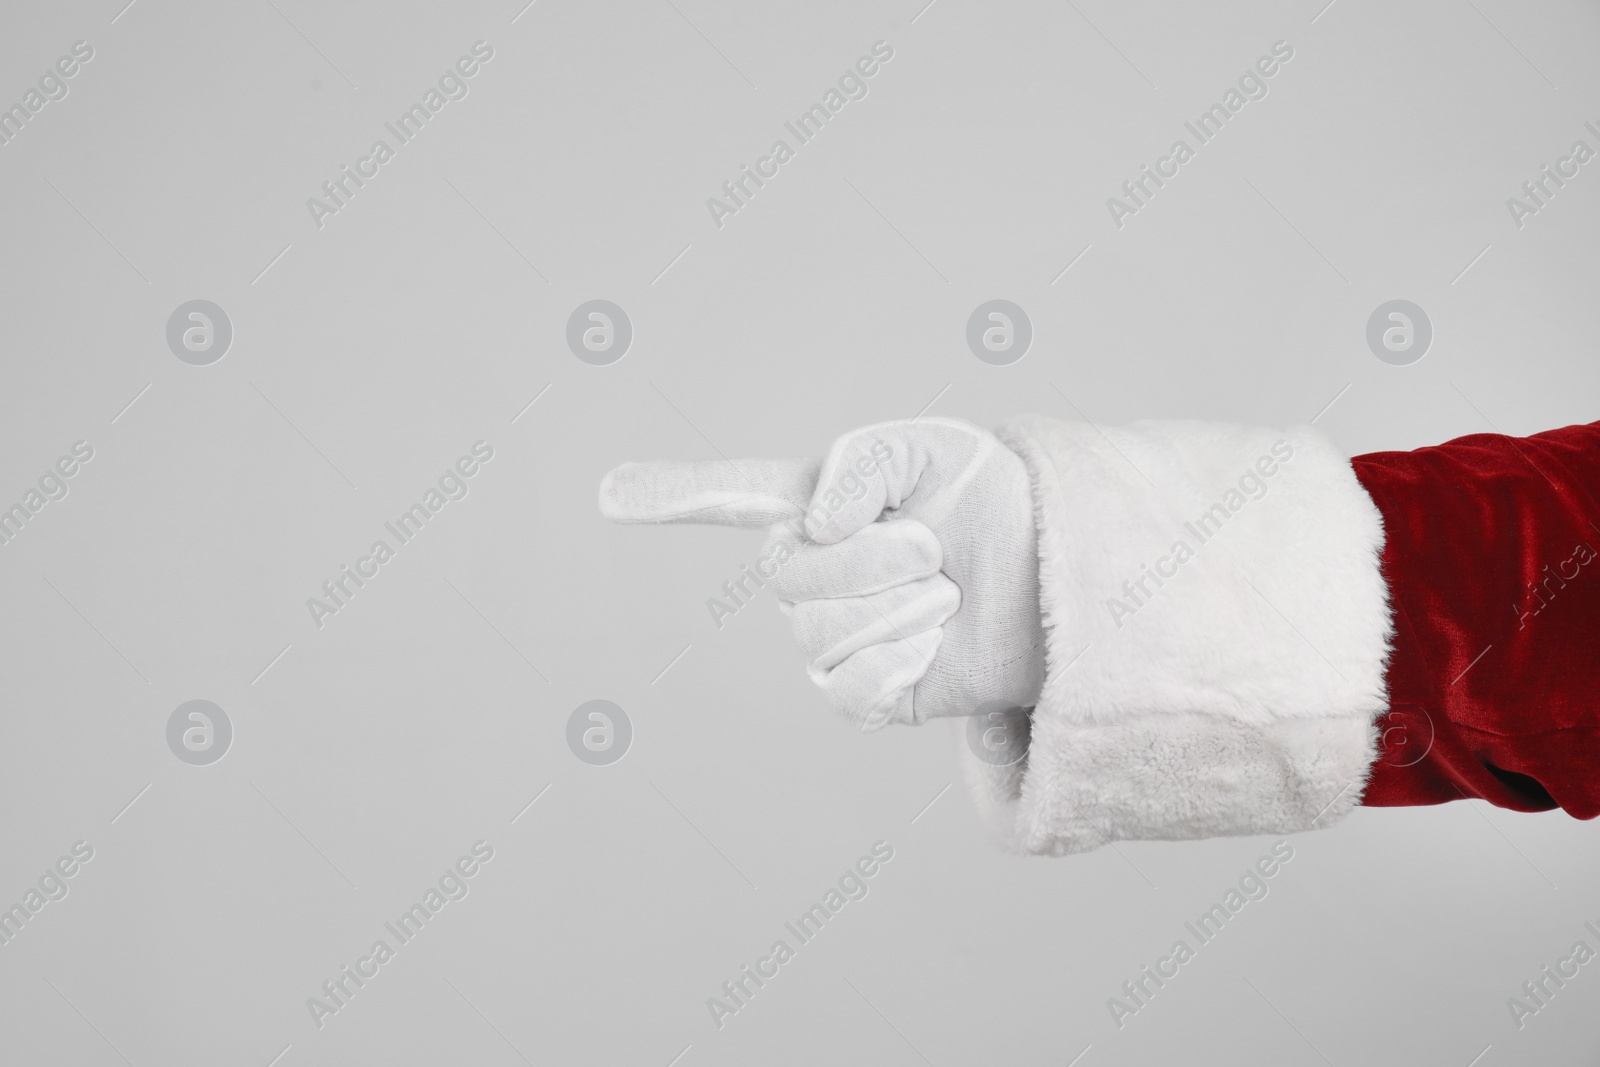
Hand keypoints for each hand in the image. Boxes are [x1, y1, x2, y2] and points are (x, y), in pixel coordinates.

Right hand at [599, 418, 1043, 729]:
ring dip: (902, 606)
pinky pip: (848, 690)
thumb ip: (860, 463)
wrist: (1052, 567)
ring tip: (946, 591)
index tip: (607, 492)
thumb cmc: (987, 501)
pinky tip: (930, 643)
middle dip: (873, 556)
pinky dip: (896, 662)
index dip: (670, 495)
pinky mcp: (872, 693)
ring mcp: (834, 637)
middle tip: (935, 546)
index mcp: (814, 505)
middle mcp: (811, 574)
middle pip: (787, 577)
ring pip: (822, 634)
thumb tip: (813, 521)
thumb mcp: (928, 451)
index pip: (727, 498)